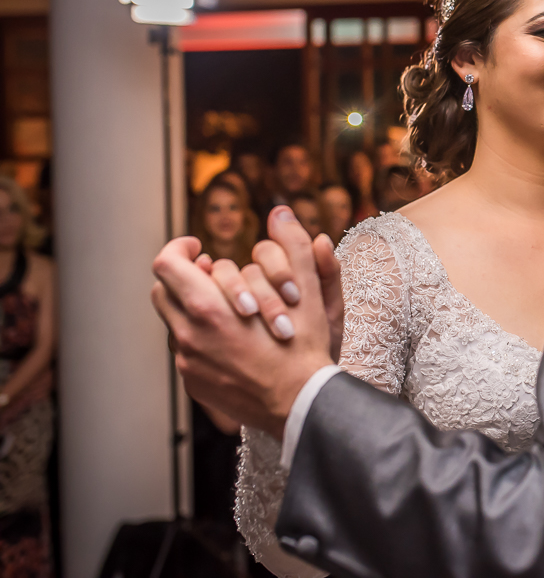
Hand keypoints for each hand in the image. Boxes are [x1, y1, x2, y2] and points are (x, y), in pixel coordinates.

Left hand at [151, 210, 335, 438]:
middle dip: (185, 276)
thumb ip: (293, 246)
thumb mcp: (306, 291)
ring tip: (227, 308)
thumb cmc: (304, 347)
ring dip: (193, 307)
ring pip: (174, 320)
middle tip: (214, 274)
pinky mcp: (194, 383)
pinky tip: (233, 342)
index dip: (180, 248)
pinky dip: (201, 338)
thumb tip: (280, 213)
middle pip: (162, 290)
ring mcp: (188, 362)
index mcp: (208, 306)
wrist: (302, 404)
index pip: (166, 264)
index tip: (200, 248)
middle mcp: (188, 335)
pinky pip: (185, 351)